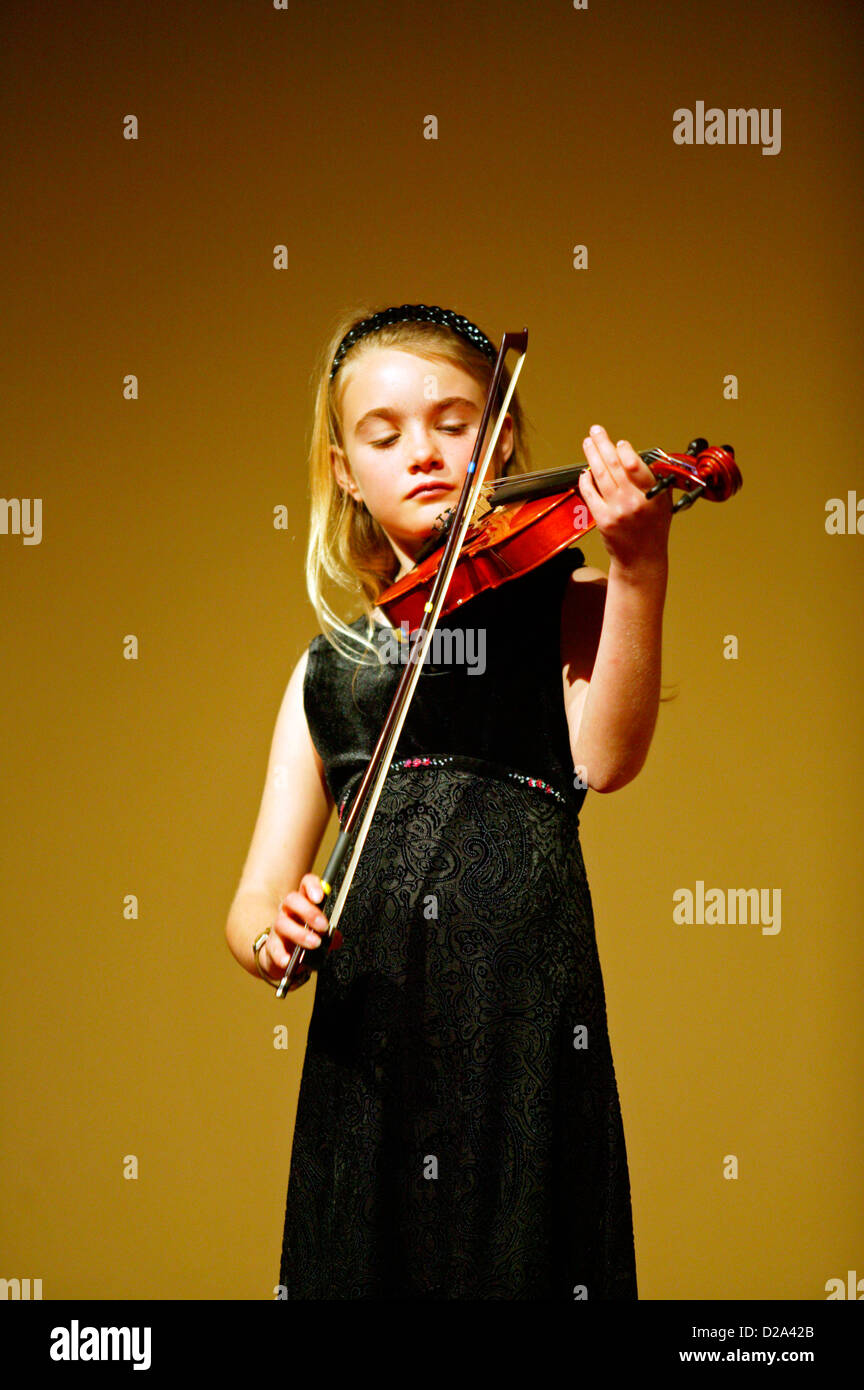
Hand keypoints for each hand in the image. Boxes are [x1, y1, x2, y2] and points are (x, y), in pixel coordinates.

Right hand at [260, 873, 329, 976]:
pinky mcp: (271, 945)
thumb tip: (335, 938)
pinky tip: (289, 961)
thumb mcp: (321, 934)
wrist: (284, 957)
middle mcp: (288, 911)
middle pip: (292, 900)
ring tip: (314, 943)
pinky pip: (273, 948)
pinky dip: (281, 955)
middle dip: (309, 911)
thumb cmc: (305, 938)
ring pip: (282, 923)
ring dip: (300, 934)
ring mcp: (278, 927)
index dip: (312, 886)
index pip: (306, 884)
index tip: (320, 897)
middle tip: (323, 926)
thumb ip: (330, 934)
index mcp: (304, 902)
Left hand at [578, 424, 671, 570]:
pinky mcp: (603, 520)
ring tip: (588, 443)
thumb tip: (634, 456)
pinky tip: (585, 471)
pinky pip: (590, 494)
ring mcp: (617, 511)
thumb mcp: (662, 502)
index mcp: (653, 494)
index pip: (636, 465)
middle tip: (596, 431)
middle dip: (603, 444)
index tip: (619, 443)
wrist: (641, 559)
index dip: (625, 451)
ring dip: (592, 456)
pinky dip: (586, 480)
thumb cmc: (652, 529)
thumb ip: (652, 480)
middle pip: (615, 465)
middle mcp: (635, 501)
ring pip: (601, 476)